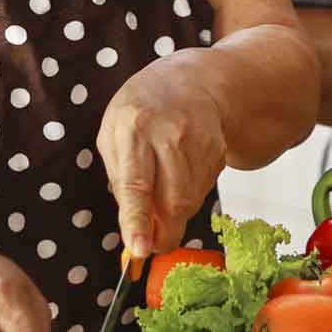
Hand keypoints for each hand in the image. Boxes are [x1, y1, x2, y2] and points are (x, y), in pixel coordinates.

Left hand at [97, 56, 231, 256]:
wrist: (192, 82)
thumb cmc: (141, 112)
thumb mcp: (114, 135)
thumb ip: (120, 181)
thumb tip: (131, 230)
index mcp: (132, 128)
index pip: (135, 184)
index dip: (137, 221)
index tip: (139, 250)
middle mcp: (168, 134)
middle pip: (172, 202)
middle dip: (163, 233)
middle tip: (152, 243)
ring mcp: (198, 142)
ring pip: (190, 202)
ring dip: (175, 213)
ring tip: (162, 191)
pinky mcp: (218, 151)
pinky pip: (203, 192)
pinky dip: (189, 195)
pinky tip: (180, 173)